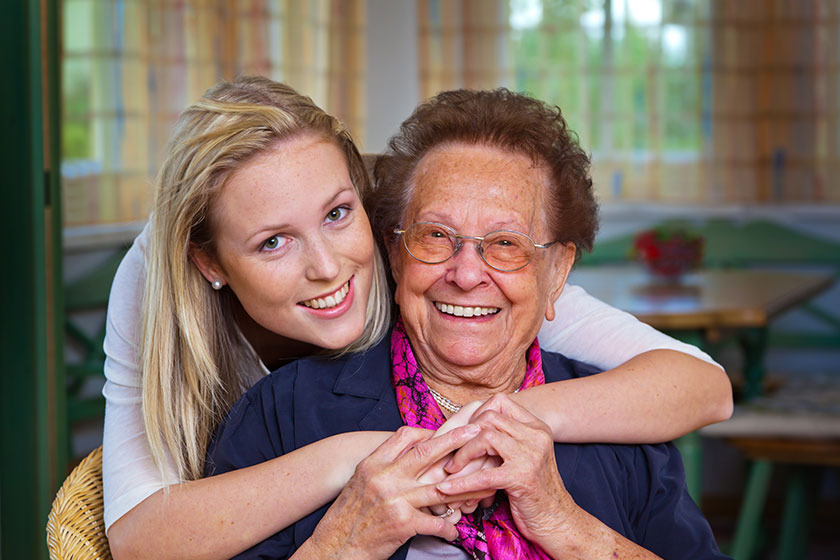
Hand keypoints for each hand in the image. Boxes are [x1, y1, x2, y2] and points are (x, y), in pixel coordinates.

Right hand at [304, 424, 479, 559]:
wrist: (335, 546)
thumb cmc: (348, 516)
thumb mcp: (360, 481)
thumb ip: (383, 467)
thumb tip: (408, 456)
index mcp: (373, 463)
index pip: (404, 435)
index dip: (427, 432)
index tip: (444, 431)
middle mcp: (384, 477)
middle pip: (427, 452)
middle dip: (454, 440)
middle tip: (476, 431)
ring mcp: (395, 499)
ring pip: (440, 488)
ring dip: (465, 488)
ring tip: (484, 485)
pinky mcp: (403, 523)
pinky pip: (436, 523)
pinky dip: (449, 527)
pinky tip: (455, 530)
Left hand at [435, 394, 579, 547]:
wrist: (558, 521)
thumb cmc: (534, 490)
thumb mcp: (524, 455)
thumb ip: (506, 437)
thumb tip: (468, 424)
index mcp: (536, 427)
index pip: (499, 402)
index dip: (475, 414)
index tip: (462, 432)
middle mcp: (536, 436)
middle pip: (489, 417)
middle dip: (464, 433)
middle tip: (451, 451)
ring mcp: (530, 455)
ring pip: (485, 436)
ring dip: (462, 454)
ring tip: (451, 468)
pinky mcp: (522, 478)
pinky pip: (483, 475)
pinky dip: (460, 482)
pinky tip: (446, 489)